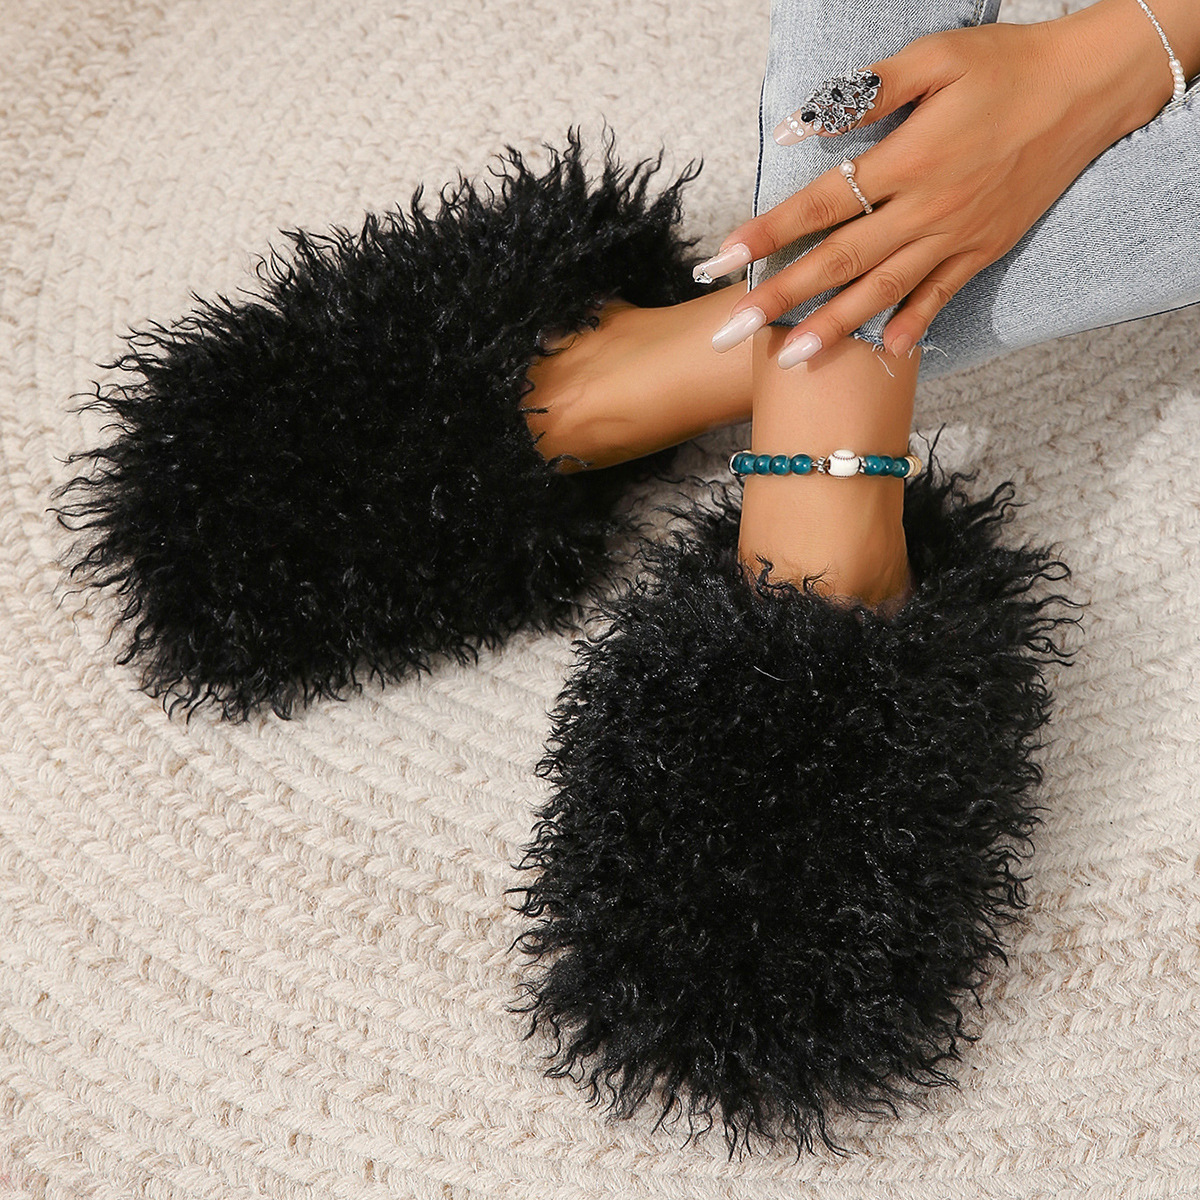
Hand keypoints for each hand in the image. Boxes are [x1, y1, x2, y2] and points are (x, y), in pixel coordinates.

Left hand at [702, 5, 1170, 365]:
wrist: (1088, 88)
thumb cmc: (1004, 65)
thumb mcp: (933, 58)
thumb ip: (863, 94)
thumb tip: (798, 128)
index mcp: (907, 159)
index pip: (819, 205)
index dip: (766, 234)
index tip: (720, 262)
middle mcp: (926, 208)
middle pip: (839, 261)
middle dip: (779, 298)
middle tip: (730, 331)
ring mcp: (956, 236)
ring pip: (882, 292)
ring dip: (832, 328)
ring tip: (788, 359)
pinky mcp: (983, 250)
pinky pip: (941, 296)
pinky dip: (913, 326)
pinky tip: (885, 353)